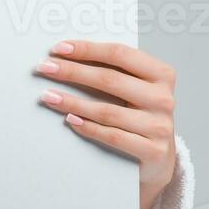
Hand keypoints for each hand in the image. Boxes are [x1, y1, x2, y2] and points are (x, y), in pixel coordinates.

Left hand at [33, 40, 177, 208]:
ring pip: (107, 111)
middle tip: (45, 68)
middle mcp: (163, 98)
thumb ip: (113, 73)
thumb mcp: (134, 90)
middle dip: (72, 72)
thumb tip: (68, 57)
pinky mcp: (153, 151)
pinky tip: (69, 120)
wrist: (159, 159)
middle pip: (110, 80)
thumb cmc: (139, 116)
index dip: (87, 50)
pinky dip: (88, 127)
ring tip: (48, 96)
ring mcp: (160, 126)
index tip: (59, 48)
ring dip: (72, 102)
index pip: (120, 54)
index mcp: (161, 74)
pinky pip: (112, 136)